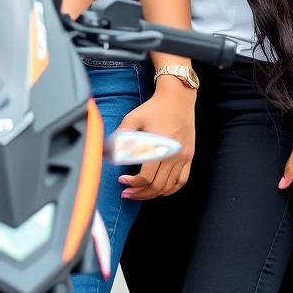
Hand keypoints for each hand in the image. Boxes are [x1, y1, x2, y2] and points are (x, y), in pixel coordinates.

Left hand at [116, 85, 195, 200]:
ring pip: (169, 186)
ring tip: (140, 194)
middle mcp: (173, 155)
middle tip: (127, 193)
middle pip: (157, 186)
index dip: (133, 183)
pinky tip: (161, 191)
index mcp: (159, 147)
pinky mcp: (189, 156)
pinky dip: (171, 189)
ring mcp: (183, 157)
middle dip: (140, 193)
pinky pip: (182, 180)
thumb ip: (120, 136)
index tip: (122, 180)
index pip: (146, 177)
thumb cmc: (154, 108)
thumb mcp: (133, 118)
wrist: (178, 98)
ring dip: (153, 194)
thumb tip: (103, 149)